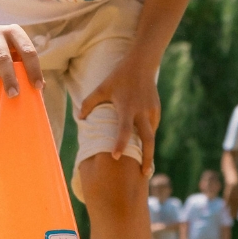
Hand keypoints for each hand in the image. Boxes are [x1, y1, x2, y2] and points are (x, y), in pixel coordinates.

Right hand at [0, 21, 42, 110]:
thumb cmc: (5, 48)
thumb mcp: (16, 51)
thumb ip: (27, 66)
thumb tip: (41, 88)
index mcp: (15, 32)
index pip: (27, 51)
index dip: (33, 69)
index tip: (37, 87)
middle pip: (3, 57)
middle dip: (9, 77)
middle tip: (14, 95)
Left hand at [78, 57, 160, 174]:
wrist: (142, 64)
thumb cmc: (118, 77)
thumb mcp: (102, 87)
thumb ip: (89, 103)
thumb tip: (80, 119)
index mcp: (127, 107)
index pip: (124, 129)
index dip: (120, 143)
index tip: (115, 157)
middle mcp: (142, 111)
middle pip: (148, 140)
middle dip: (147, 158)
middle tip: (144, 174)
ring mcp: (152, 111)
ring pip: (151, 135)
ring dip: (148, 149)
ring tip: (144, 165)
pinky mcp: (157, 110)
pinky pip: (152, 127)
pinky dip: (147, 136)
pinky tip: (143, 144)